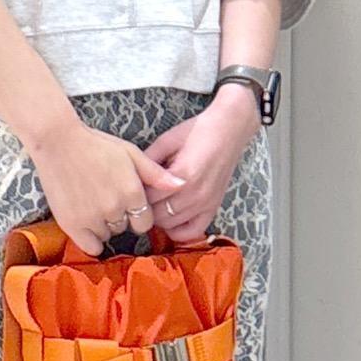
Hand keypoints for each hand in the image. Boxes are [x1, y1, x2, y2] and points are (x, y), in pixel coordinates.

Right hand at [29, 119, 187, 257]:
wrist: (57, 142)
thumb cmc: (95, 145)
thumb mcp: (130, 153)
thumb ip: (155, 173)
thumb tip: (181, 185)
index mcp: (132, 192)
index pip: (145, 221)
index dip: (138, 214)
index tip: (128, 206)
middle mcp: (115, 208)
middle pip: (126, 228)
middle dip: (120, 217)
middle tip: (106, 199)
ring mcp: (92, 218)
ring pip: (108, 235)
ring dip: (104, 226)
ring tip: (92, 205)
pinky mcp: (72, 225)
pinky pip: (91, 246)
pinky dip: (91, 239)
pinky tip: (87, 225)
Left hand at [141, 87, 261, 240]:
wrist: (229, 128)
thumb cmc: (199, 131)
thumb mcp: (166, 141)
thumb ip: (147, 161)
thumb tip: (130, 177)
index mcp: (182, 174)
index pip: (148, 198)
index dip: (137, 194)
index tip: (133, 188)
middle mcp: (195, 193)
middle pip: (157, 215)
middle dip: (146, 208)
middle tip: (141, 196)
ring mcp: (206, 203)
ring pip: (171, 225)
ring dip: (159, 217)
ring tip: (155, 204)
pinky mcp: (213, 207)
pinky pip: (192, 231)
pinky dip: (179, 231)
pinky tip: (171, 219)